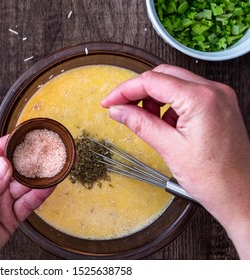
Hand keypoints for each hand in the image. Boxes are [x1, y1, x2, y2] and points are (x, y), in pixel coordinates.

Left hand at [0, 135, 53, 259]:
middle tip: (46, 152)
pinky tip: (47, 187)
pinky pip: (27, 204)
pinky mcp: (10, 218)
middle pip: (14, 169)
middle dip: (30, 161)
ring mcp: (0, 202)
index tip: (27, 135)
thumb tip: (5, 164)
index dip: (11, 143)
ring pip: (23, 186)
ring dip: (38, 178)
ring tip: (52, 168)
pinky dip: (38, 196)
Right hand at [101, 64, 249, 258]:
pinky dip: (170, 104)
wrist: (240, 195)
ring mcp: (219, 97)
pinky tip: (163, 123)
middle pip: (163, 76)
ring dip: (154, 97)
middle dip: (138, 90)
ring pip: (175, 82)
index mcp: (201, 99)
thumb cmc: (214, 178)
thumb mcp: (169, 149)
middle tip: (121, 107)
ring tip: (144, 119)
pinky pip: (188, 94)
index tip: (109, 102)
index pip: (152, 81)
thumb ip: (140, 124)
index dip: (125, 90)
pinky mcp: (219, 106)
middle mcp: (213, 91)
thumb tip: (118, 110)